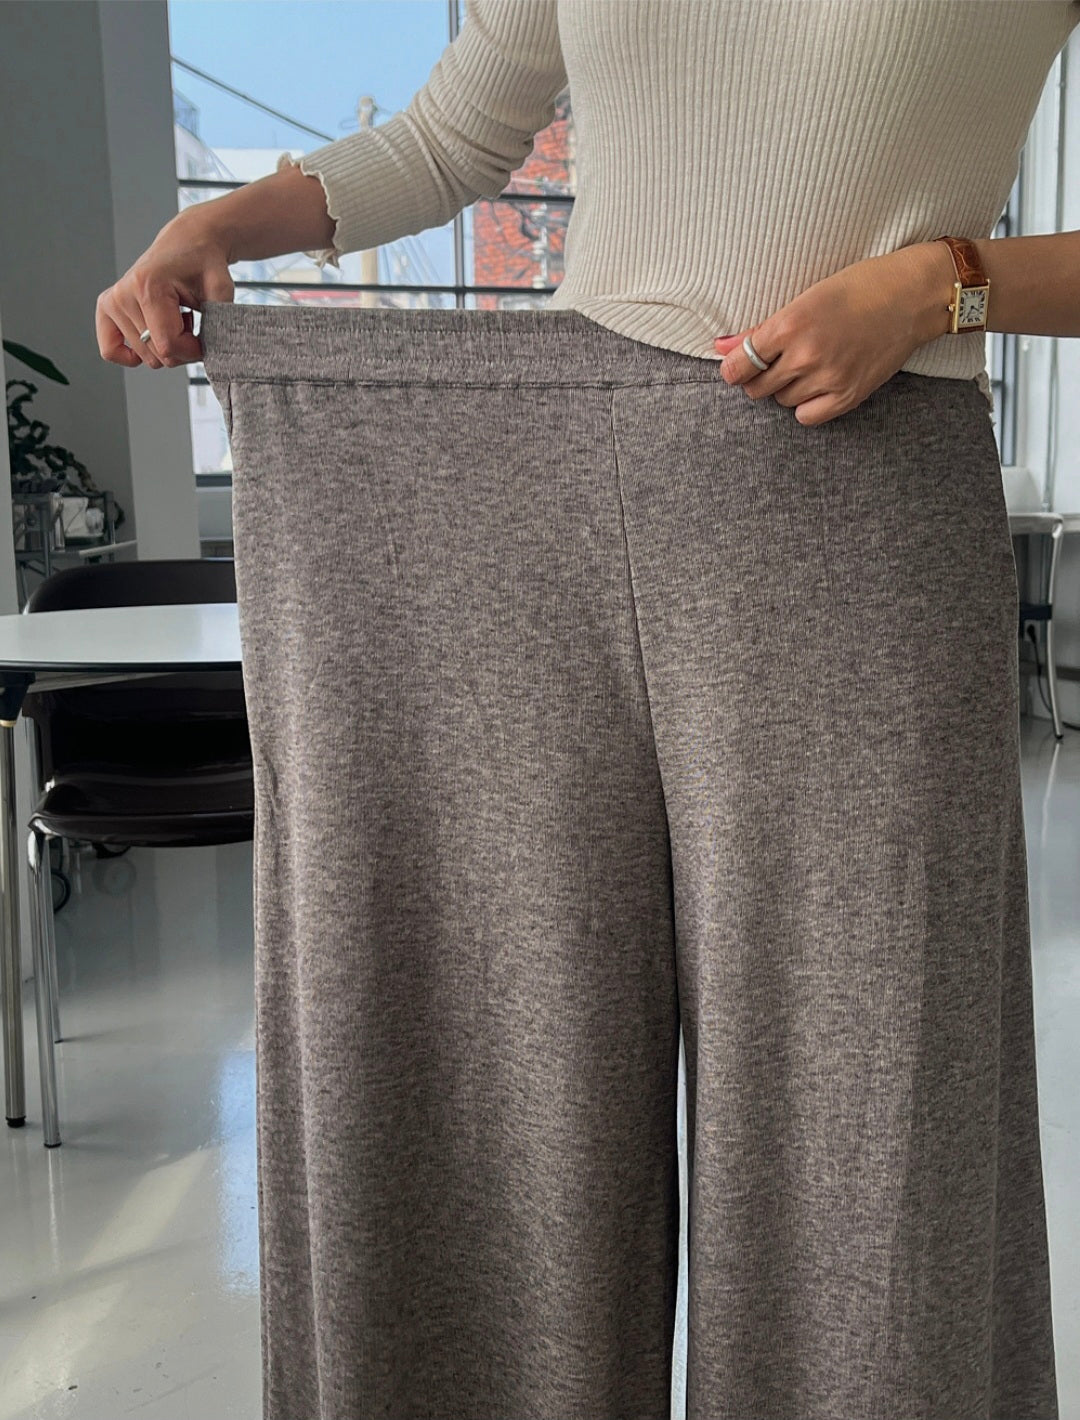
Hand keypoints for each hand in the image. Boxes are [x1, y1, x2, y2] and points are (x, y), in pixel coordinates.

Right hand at [96, 209, 235, 369]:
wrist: (187, 243)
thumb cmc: (203, 264)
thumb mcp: (220, 289)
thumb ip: (218, 321)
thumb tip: (212, 351)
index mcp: (148, 286)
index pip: (169, 347)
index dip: (193, 350)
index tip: (204, 336)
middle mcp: (123, 294)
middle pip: (157, 356)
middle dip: (181, 349)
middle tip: (188, 321)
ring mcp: (112, 302)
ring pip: (144, 357)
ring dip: (165, 345)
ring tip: (173, 317)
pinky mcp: (106, 309)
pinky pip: (111, 350)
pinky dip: (134, 355)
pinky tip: (152, 337)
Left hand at [712, 243, 950, 426]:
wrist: (911, 297)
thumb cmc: (857, 288)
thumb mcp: (805, 298)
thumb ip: (761, 330)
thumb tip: (720, 347)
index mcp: (790, 324)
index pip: (741, 363)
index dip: (734, 367)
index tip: (737, 366)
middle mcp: (806, 355)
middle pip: (757, 387)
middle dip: (758, 377)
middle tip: (777, 361)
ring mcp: (828, 378)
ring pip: (781, 400)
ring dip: (785, 388)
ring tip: (807, 364)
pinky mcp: (848, 396)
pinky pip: (807, 416)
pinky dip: (805, 405)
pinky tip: (816, 385)